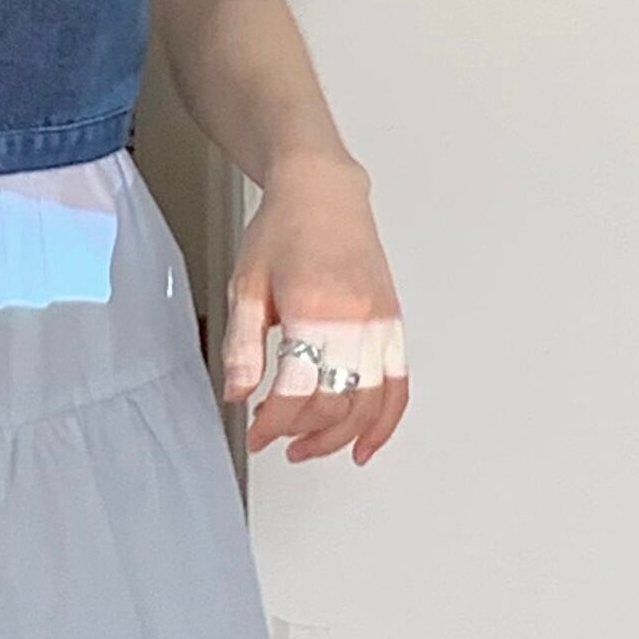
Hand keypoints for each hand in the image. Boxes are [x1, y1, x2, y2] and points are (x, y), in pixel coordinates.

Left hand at [219, 152, 409, 467]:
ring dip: (341, 435)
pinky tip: (365, 442)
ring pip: (371, 402)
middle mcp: (356, 320)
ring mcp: (381, 324)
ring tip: (311, 447)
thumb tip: (238, 393)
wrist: (322, 191)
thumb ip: (243, 345)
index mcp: (314, 309)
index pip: (298, 389)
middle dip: (304, 432)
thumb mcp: (246, 284)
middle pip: (338, 402)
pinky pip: (400, 385)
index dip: (274, 422)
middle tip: (277, 440)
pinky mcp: (394, 325)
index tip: (256, 431)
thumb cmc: (283, 228)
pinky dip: (386, 420)